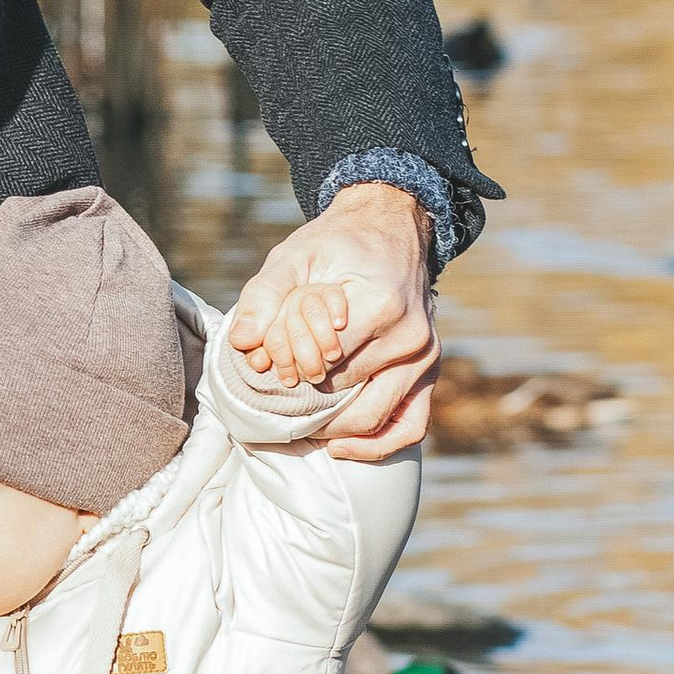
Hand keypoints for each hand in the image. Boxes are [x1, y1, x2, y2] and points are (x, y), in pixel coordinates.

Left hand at [231, 183, 437, 462]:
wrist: (390, 227)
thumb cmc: (337, 243)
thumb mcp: (294, 256)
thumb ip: (265, 295)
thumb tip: (243, 341)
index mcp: (381, 305)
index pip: (323, 363)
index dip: (290, 367)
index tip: (271, 363)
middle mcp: (411, 337)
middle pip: (344, 393)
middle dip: (305, 397)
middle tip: (279, 389)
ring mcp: (426, 358)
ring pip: (373, 418)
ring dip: (331, 426)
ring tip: (298, 420)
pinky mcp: (429, 371)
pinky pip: (410, 427)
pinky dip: (375, 445)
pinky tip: (338, 446)